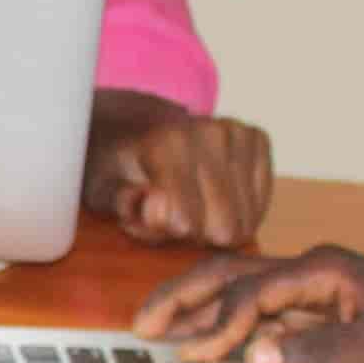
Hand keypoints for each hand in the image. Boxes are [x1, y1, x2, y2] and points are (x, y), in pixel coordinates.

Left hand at [83, 91, 274, 247]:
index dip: (167, 231)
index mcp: (166, 143)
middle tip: (175, 215)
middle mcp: (208, 131)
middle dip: (196, 234)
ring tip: (194, 205)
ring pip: (244, 222)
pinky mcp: (257, 138)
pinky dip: (239, 212)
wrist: (137, 129)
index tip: (149, 214)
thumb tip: (163, 209)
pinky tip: (216, 199)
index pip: (186, 222)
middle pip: (222, 228)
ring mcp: (237, 132)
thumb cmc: (118, 168)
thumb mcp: (102, 191)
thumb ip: (124, 204)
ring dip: (218, 225)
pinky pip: (260, 206)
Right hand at [134, 245, 363, 362]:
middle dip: (181, 299)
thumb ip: (314, 351)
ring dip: (196, 306)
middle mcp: (310, 268)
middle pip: (228, 273)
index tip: (196, 357)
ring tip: (157, 330)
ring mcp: (311, 283)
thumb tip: (252, 355)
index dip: (221, 325)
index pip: (252, 294)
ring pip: (237, 285)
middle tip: (141, 327)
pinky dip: (223, 319)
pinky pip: (256, 304)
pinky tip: (206, 341)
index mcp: (322, 270)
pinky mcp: (316, 301)